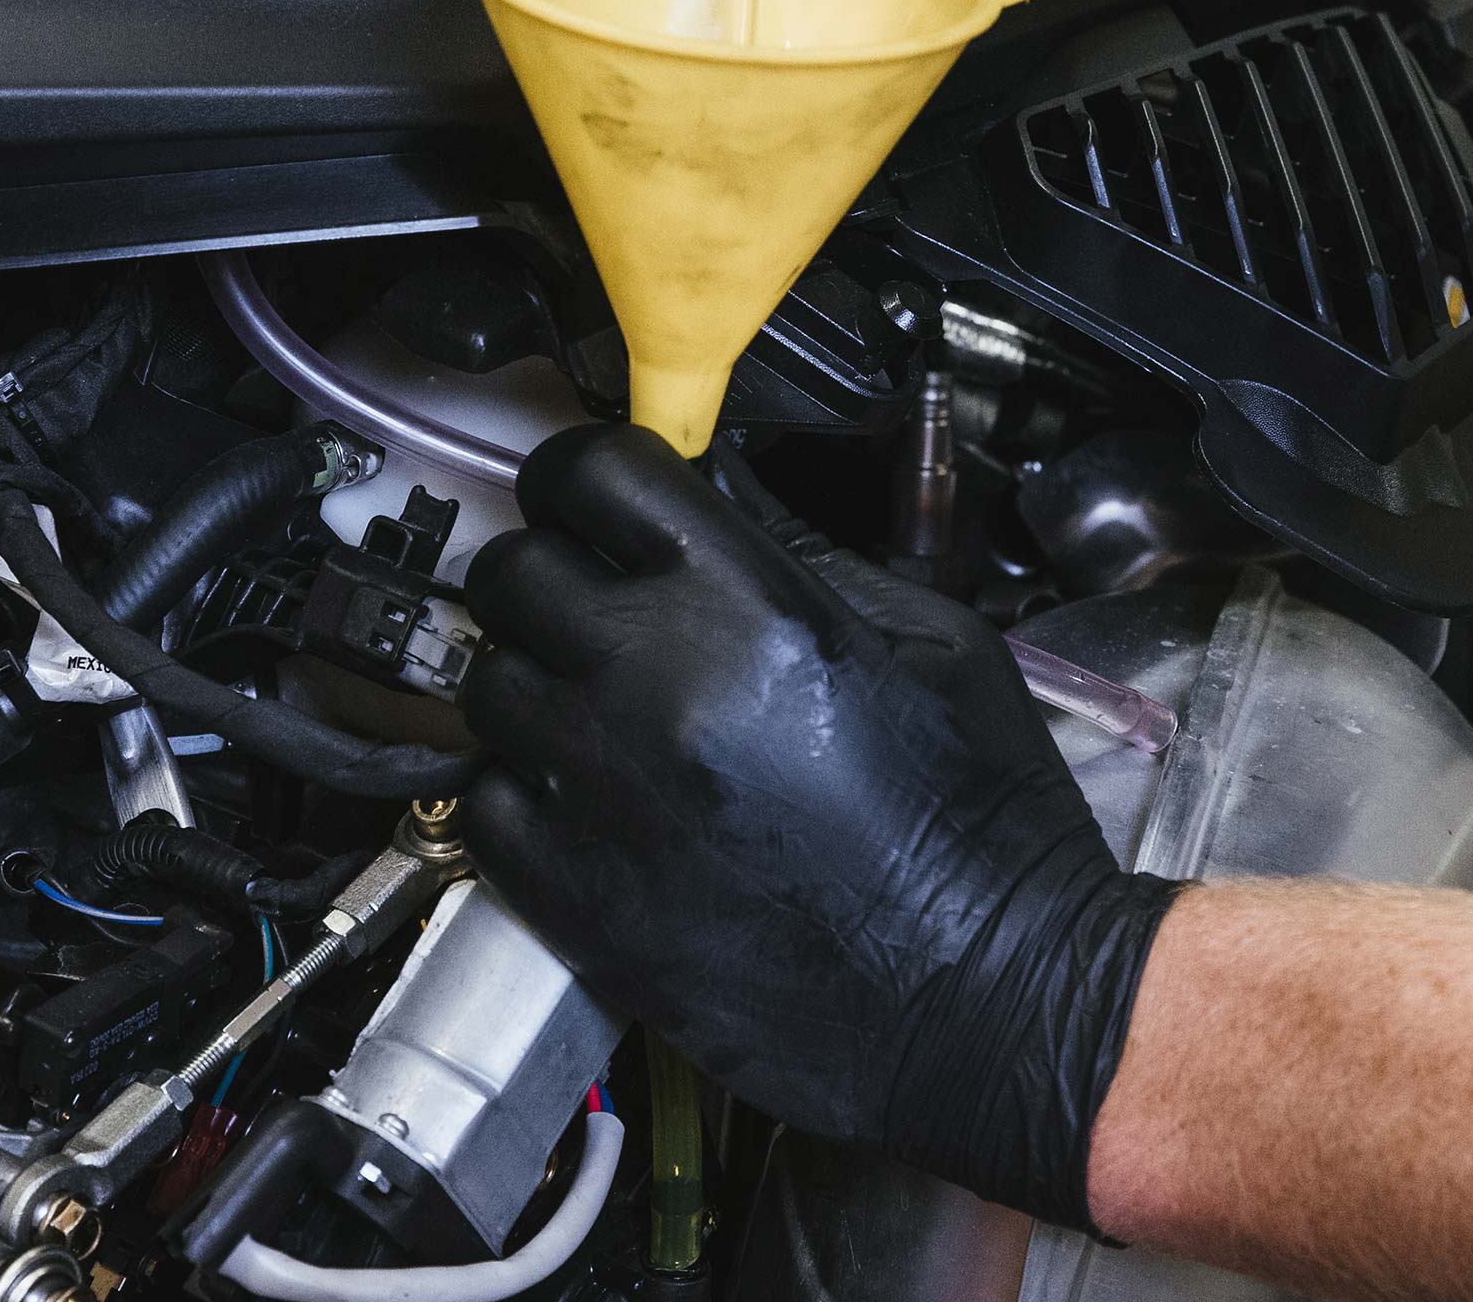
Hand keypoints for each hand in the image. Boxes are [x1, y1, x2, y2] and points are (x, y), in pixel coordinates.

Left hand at [459, 424, 1177, 1228]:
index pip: (590, 472)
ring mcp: (601, 795)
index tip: (600, 497)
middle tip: (605, 604)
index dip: (588, 472)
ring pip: (484, 683)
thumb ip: (802, 553)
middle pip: (512, 568)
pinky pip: (482, 799)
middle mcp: (653, 687)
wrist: (990, 1000)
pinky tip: (599, 797)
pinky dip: (524, 787)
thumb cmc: (981, 827)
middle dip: (553, 571)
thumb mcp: (932, 641)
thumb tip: (715, 493)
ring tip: (608, 710)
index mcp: (749, 609)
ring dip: (534, 680)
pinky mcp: (573, 897)